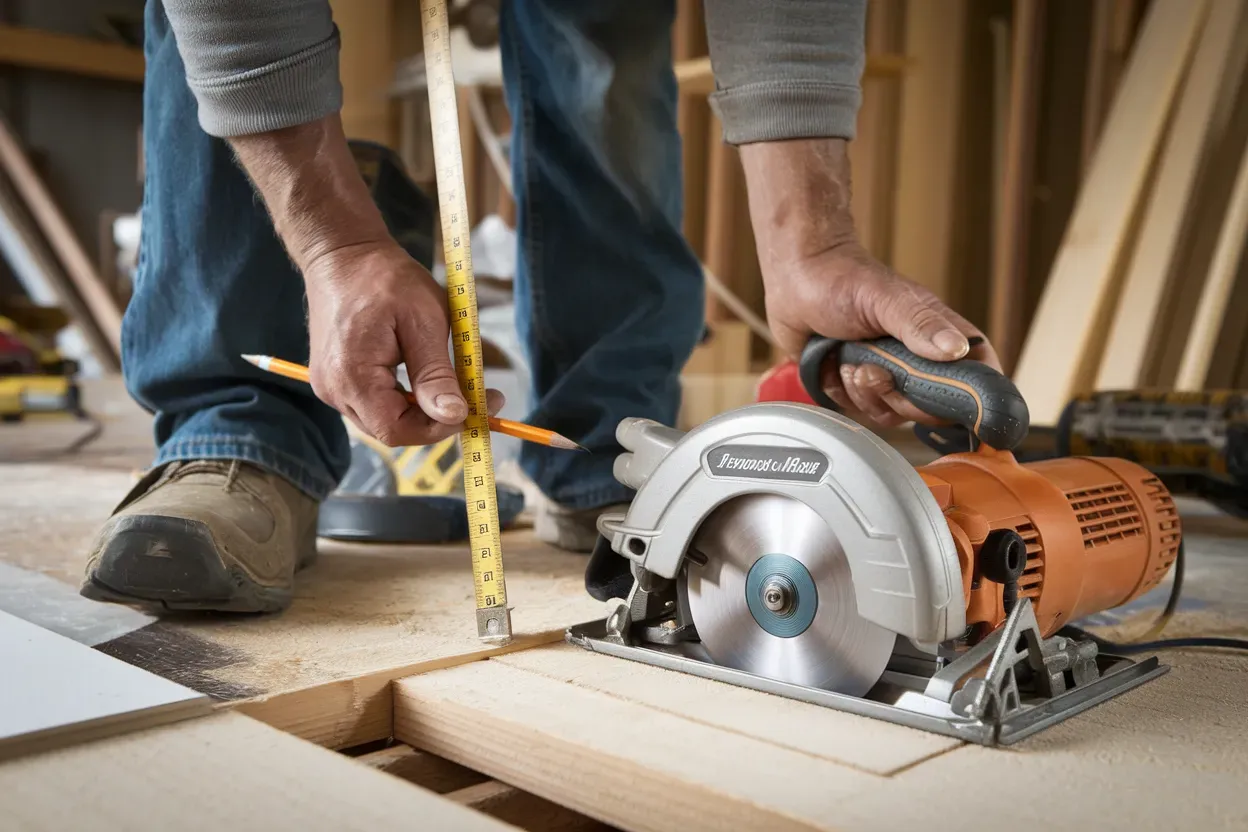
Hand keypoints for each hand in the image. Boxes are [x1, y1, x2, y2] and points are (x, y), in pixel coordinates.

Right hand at [226, 114, 500, 445]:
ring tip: (454, 383)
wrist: (343, 254)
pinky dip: (405, 399)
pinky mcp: (336, 379)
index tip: (477, 408)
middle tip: (477, 397)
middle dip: (436, 421)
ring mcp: (331, 386)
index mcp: (352, 376)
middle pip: (391, 430)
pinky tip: (426, 378)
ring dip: (422, 411)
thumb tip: (456, 416)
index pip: (396, 431)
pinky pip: (375, 404)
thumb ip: (436, 373)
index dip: (439, 429)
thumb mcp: (423, 321)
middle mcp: (334, 389)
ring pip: (385, 420)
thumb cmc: (384, 279)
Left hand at [767, 241, 1000, 427]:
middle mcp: (919, 359)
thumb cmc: (842, 278)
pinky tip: (836, 365)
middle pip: (933, 408)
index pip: (978, 375)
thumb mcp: (886, 299)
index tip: (947, 402)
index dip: (972, 396)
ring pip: (895, 414)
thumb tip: (957, 349)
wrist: (793, 278)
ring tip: (851, 362)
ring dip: (868, 393)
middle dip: (901, 397)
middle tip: (876, 370)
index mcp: (940, 335)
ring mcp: (890, 374)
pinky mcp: (860, 385)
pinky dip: (846, 394)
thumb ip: (920, 324)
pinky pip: (863, 411)